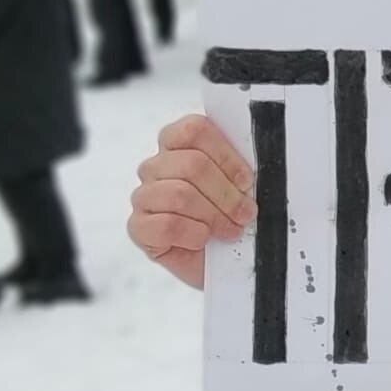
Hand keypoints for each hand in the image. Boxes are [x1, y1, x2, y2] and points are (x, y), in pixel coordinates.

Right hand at [127, 114, 255, 289]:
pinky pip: (167, 224)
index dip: (226, 155)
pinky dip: (194, 234)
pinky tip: (204, 239)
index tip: (247, 179)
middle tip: (246, 212)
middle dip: (226, 192)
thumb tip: (252, 167)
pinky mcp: (138, 226)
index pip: (194, 129)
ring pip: (180, 194)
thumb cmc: (230, 216)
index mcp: (179, 143)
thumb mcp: (240, 186)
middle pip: (191, 164)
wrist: (222, 261)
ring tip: (231, 229)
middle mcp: (156, 165)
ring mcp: (144, 195)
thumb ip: (240, 167)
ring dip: (214, 215)